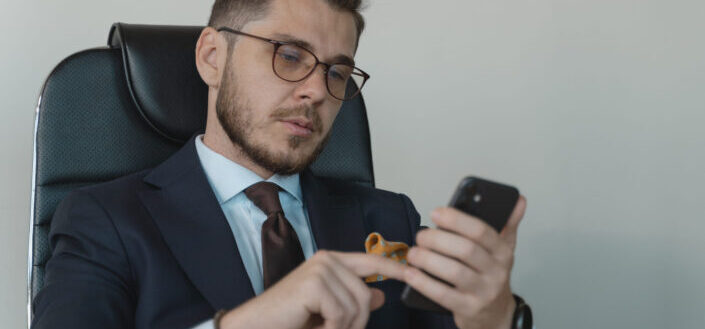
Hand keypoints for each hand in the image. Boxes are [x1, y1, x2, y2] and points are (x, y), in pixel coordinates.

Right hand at [219, 250, 406, 328]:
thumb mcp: (327, 311)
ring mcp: (320, 269)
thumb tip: (379, 295)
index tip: (413, 273)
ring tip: (319, 328)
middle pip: (365, 295)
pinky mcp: (314, 283)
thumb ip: (353, 300)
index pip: (370, 261)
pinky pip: (341, 314)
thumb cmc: (288, 320)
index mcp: (330, 262)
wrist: (254, 327)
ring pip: (356, 307)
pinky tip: (312, 328)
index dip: (393, 268)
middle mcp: (326, 260)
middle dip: (355, 322)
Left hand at [404, 196, 526, 328]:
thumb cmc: (491, 276)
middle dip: (438, 239)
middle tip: (420, 235)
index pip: (481, 231)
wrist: (495, 315)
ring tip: (413, 253)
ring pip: (454, 272)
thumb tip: (519, 200)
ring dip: (428, 260)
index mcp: (503, 252)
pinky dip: (423, 283)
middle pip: (465, 250)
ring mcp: (483, 292)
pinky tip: (410, 274)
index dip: (457, 219)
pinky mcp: (468, 309)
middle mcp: (496, 272)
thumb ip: (508, 224)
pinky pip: (443, 295)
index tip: (436, 212)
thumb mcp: (503, 250)